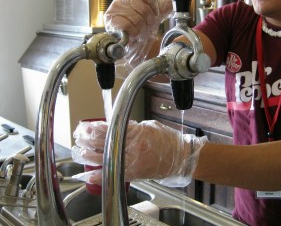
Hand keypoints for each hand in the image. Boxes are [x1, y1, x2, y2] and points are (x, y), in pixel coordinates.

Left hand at [72, 120, 206, 186]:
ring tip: (80, 151)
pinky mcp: (135, 173)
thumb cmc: (168, 141)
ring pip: (107, 157)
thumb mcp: (150, 127)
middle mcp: (134, 147)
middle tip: (79, 137)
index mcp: (138, 133)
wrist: (181, 157)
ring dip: (90, 155)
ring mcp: (133, 161)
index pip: (112, 128)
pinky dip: (101, 174)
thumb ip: (133, 127)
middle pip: (106, 142)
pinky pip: (114, 173)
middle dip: (89, 140)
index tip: (87, 126)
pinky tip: (89, 173)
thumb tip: (118, 126)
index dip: (96, 128)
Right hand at [103, 0, 172, 75]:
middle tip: (147, 27)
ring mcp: (115, 6)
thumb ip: (163, 7)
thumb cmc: (141, 22)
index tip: (154, 15)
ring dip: (142, 29)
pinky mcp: (110, 19)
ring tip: (140, 31)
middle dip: (149, 22)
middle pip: (145, 10)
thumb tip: (168, 4)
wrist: (129, 38)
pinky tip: (133, 33)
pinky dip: (134, 32)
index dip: (155, 9)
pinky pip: (128, 26)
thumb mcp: (155, 13)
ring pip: (137, 19)